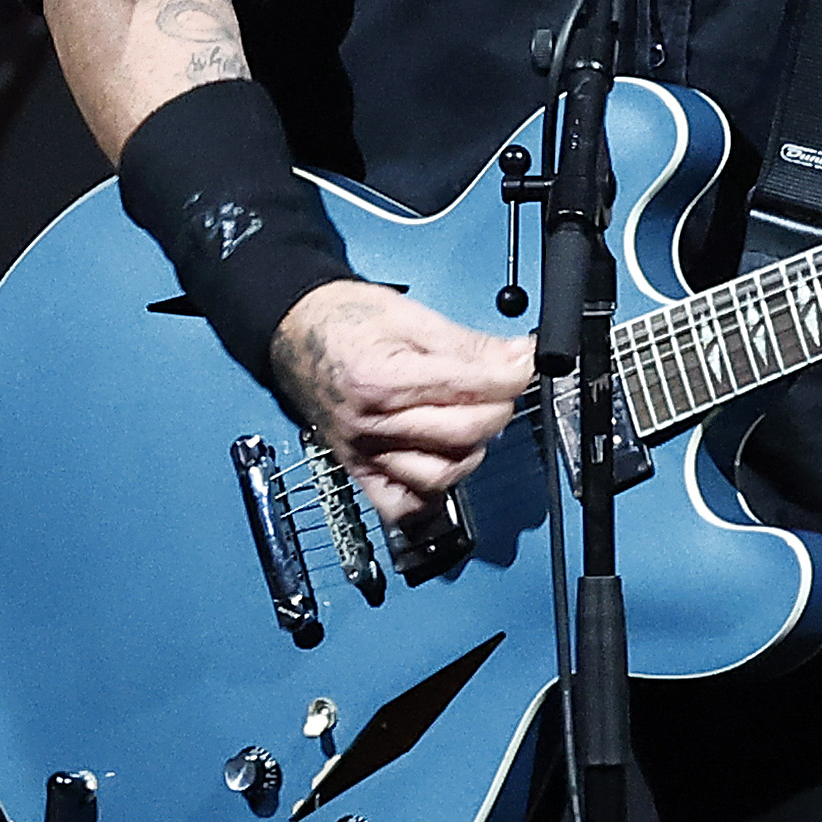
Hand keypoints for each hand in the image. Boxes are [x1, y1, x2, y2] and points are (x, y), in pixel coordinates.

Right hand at [267, 279, 535, 523]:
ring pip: (442, 474)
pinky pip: (403, 505)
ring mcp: (364, 453)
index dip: (512, 375)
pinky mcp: (359, 470)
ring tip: (474, 421)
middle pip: (463, 432)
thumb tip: (518, 357)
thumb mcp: (410, 316)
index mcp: (383, 379)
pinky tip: (445, 462)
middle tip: (505, 387)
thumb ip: (467, 344)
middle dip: (500, 407)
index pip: (470, 389)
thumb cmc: (345, 321)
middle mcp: (371, 424)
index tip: (527, 365)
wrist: (294, 333)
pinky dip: (432, 493)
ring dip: (473, 449)